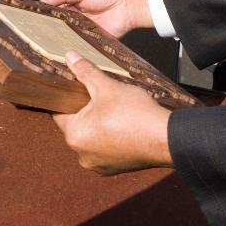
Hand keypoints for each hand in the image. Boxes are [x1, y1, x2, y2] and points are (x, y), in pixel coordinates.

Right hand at [40, 0, 150, 38]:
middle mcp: (76, 19)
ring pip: (67, 36)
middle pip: (59, 25)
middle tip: (35, 33)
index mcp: (73, 5)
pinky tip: (62, 50)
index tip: (30, 18)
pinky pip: (80, 45)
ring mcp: (83, 31)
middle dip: (49, 29)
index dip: (44, 15)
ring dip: (59, 39)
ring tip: (44, 43)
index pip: (55, 11)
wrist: (128, 5)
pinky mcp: (92, 41)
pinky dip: (73, 47)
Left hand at [52, 51, 172, 173]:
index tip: (72, 85)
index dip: (65, 96)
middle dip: (85, 109)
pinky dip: (111, 136)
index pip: (59, 112)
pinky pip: (106, 147)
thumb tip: (70, 57)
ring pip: (92, 136)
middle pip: (76, 125)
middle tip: (97, 94)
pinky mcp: (115, 168)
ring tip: (112, 108)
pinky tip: (122, 123)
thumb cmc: (135, 114)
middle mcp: (82, 156)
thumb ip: (85, 72)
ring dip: (99, 124)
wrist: (166, 139)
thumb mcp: (107, 87)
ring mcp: (99, 165)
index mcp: (74, 137)